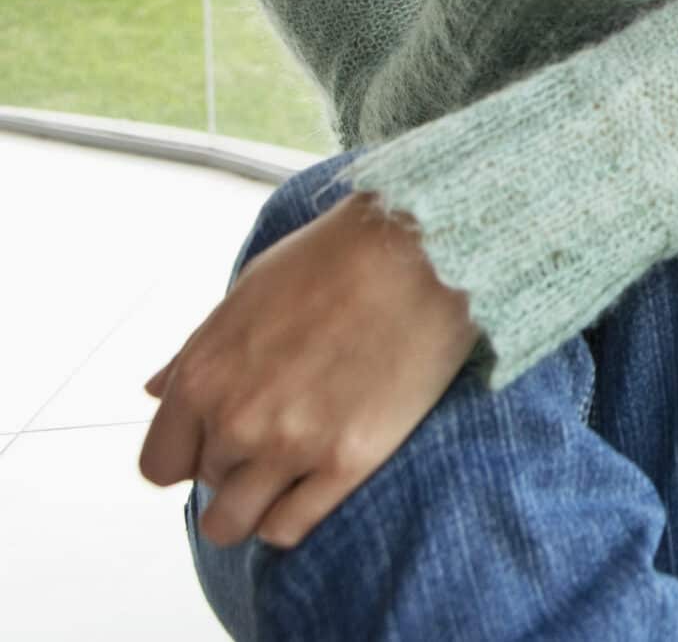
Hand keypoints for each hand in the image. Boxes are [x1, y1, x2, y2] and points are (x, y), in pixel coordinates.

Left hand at [136, 191, 481, 550]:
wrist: (420, 252)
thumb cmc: (336, 258)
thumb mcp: (247, 294)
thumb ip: (196, 354)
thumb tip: (156, 391)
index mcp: (203, 376)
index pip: (160, 463)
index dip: (192, 455)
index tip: (222, 441)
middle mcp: (236, 420)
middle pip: (209, 487)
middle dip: (237, 467)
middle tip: (280, 435)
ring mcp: (291, 446)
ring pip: (237, 524)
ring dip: (257, 504)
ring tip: (294, 473)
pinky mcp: (347, 461)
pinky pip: (289, 526)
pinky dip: (292, 515)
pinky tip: (317, 484)